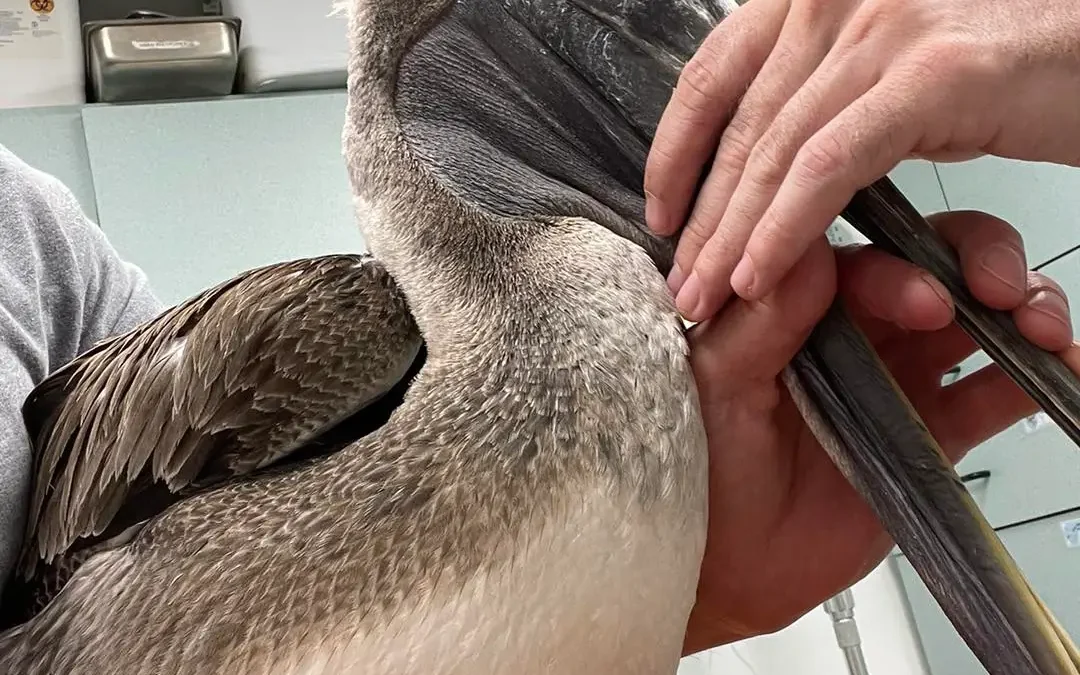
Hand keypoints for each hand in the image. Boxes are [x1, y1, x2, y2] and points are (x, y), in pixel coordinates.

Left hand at [644, 0, 1079, 322]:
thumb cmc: (1005, 51)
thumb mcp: (888, 63)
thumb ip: (821, 93)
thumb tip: (759, 162)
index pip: (713, 75)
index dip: (675, 153)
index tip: (659, 215)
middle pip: (741, 126)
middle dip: (702, 217)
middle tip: (679, 285)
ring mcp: (881, 28)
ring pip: (776, 152)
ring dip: (731, 237)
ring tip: (706, 298)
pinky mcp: (931, 75)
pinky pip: (831, 166)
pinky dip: (786, 227)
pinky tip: (758, 277)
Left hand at [682, 210, 1078, 654]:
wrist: (726, 563)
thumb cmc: (701, 468)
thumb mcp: (716, 388)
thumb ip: (758, 324)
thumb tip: (805, 254)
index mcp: (801, 308)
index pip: (866, 262)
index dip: (907, 269)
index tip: (930, 298)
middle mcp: (856, 331)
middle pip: (937, 269)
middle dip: (982, 266)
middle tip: (1004, 293)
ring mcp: (900, 376)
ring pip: (977, 321)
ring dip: (1023, 311)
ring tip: (1047, 330)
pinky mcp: (933, 431)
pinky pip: (995, 396)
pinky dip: (1036, 380)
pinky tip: (1064, 374)